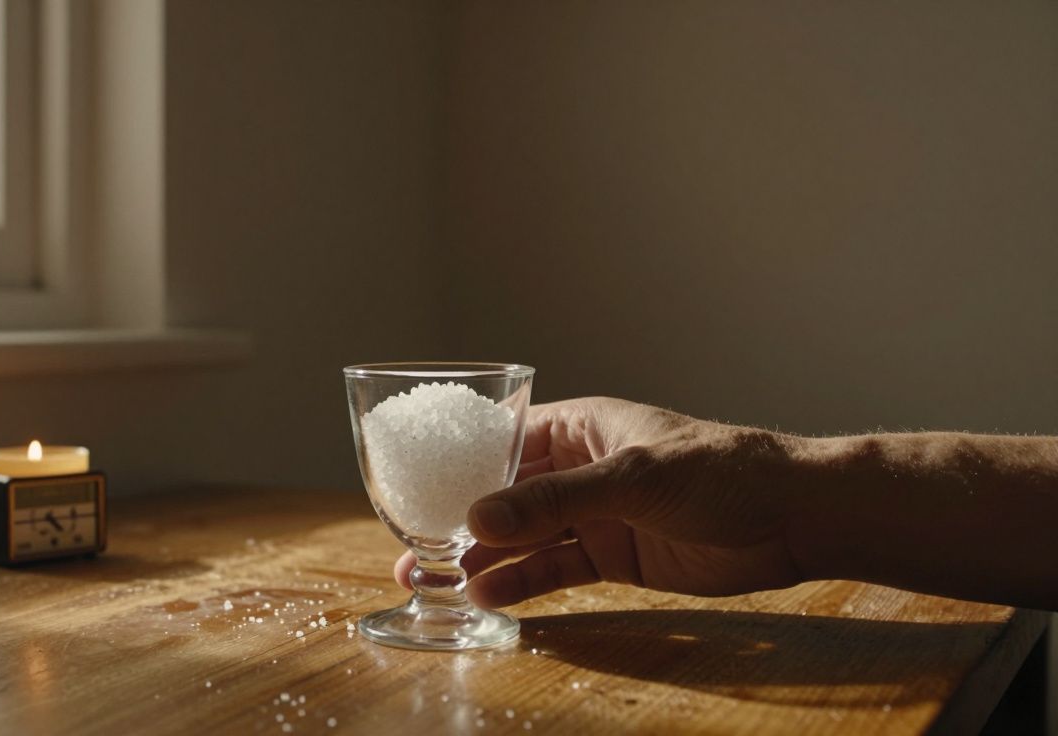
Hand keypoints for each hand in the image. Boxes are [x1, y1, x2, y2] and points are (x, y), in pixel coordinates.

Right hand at [394, 397, 807, 606]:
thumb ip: (555, 501)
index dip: (457, 467)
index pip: (502, 442)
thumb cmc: (718, 470)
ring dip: (483, 559)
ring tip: (436, 585)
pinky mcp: (614, 557)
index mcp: (580, 428)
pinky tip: (489, 597)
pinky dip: (523, 583)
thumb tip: (477, 521)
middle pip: (506, 496)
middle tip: (410, 552)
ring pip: (525, 538)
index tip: (412, 492)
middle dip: (459, 522)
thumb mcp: (632, 477)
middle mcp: (579, 470)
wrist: (793, 517)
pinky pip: (556, 568)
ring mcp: (595, 515)